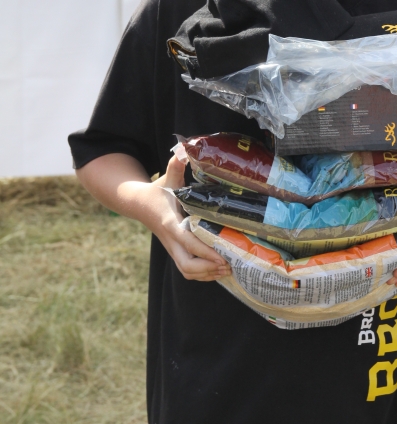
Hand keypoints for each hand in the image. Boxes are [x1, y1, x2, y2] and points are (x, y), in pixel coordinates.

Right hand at [144, 155, 231, 282]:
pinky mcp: (174, 252)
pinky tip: (217, 270)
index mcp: (170, 222)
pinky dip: (201, 275)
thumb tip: (184, 148)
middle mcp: (170, 239)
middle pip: (186, 265)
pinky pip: (186, 270)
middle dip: (208, 269)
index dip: (205, 252)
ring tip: (228, 269)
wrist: (139, 204)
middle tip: (229, 264)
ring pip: (186, 271)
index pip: (187, 241)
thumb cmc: (157, 191)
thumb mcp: (167, 178)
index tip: (222, 257)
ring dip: (206, 275)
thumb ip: (175, 165)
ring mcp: (171, 248)